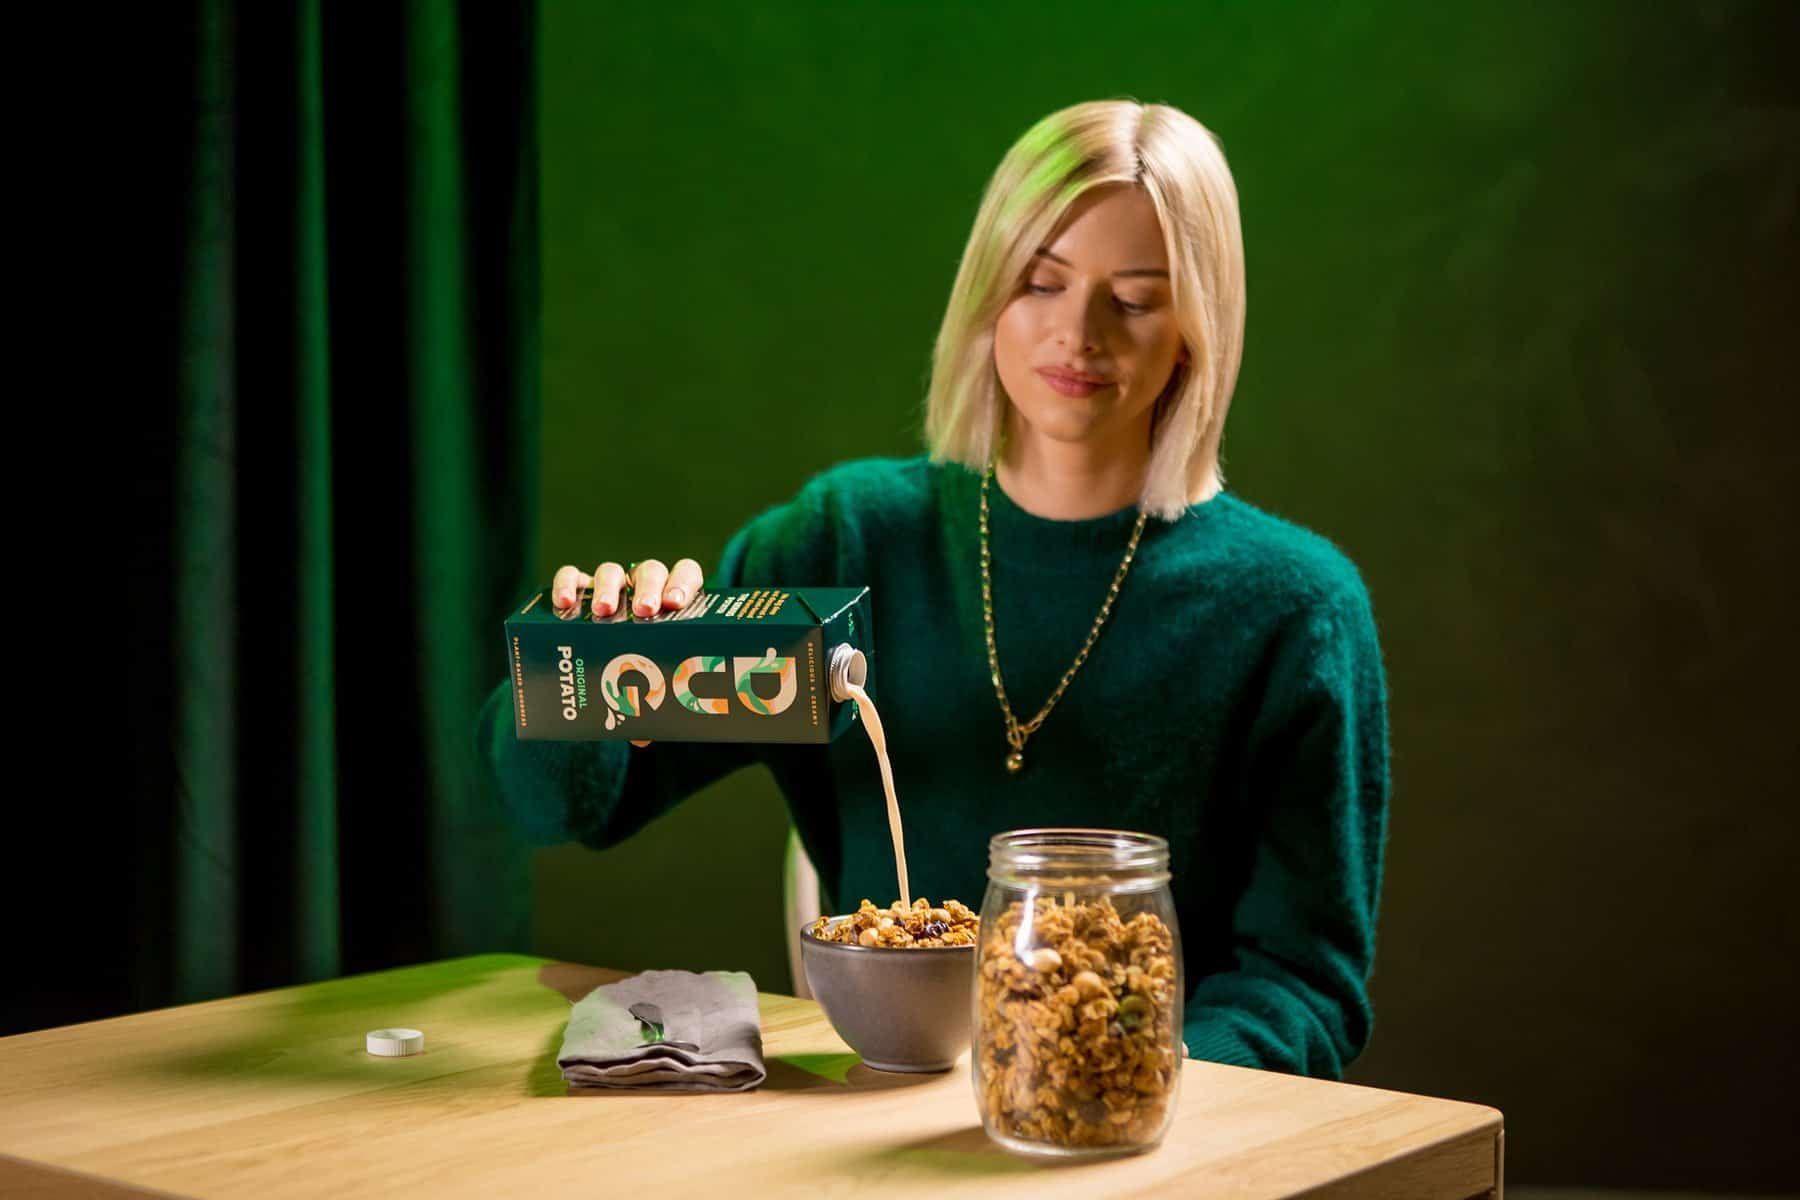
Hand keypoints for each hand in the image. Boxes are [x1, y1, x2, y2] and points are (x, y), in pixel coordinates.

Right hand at [551, 557, 704, 746]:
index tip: (675, 603)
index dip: (683, 583)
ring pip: (612, 571)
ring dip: (608, 588)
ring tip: (602, 612)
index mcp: (670, 603)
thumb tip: (642, 737)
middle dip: (648, 588)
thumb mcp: (645, 691)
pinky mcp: (577, 589)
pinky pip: (571, 575)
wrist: (599, 671)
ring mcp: (609, 587)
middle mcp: (641, 589)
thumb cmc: (635, 679)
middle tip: (645, 611)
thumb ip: (648, 708)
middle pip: (648, 572)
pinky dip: (567, 583)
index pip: (685, 575)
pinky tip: (565, 602)